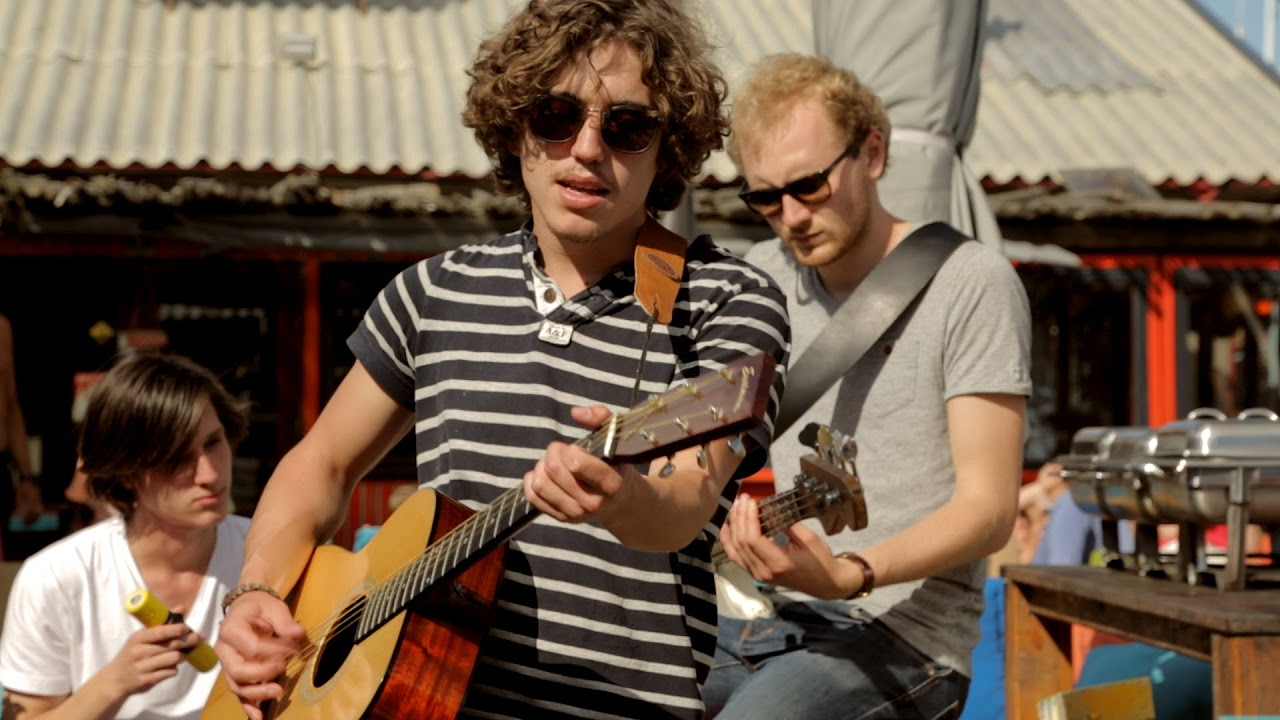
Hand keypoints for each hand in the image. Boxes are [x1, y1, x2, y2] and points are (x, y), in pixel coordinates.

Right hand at [103, 623, 203, 695]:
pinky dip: (174, 669)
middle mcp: (139, 652)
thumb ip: (162, 624)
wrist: (115, 680)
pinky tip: (170, 668)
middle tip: (199, 638)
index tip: (188, 628)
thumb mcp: (141, 638)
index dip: (177, 629)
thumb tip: (182, 608)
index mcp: (138, 638)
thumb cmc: (133, 654)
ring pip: (174, 658)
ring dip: (182, 656)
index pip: (161, 631)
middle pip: (172, 645)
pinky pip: (170, 672)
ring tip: (182, 655)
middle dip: (189, 641)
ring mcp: (142, 667)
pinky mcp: (147, 680)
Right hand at [214, 591, 306, 719]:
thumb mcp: (273, 607)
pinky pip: (239, 692)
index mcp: (231, 629)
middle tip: (283, 668)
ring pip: (237, 685)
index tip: (293, 650)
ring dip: (256, 693)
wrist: (247, 608)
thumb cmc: (260, 607)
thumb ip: (284, 622)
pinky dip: (248, 706)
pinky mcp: (234, 674)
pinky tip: (258, 717)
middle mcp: (224, 649)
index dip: (274, 652)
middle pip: (238, 670)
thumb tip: (298, 634)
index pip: (252, 648)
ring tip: (277, 691)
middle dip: (262, 674)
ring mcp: (227, 663)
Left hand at [523, 406, 636, 525]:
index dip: (570, 450)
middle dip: (554, 452)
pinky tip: (545, 474)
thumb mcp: (617, 440)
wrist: (623, 503)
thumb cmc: (617, 465)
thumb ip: (601, 417)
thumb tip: (575, 412)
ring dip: (542, 466)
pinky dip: (532, 480)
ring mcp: (576, 514)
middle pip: (554, 470)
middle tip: (563, 451)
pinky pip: (532, 496)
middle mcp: (593, 503)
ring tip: (555, 463)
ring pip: (540, 484)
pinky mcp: (562, 518)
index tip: (576, 448)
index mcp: (611, 483)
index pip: (576, 464)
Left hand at [720, 495, 854, 599]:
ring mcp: (758, 575)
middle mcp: (764, 572)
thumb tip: (770, 508)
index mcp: (778, 563)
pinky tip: (727, 527)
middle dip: (740, 517)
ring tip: (736, 507)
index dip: (748, 517)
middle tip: (744, 499)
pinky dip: (729, 541)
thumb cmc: (820, 561)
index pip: (753, 539)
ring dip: (734, 525)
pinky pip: (736, 557)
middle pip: (742, 542)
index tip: (752, 501)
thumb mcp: (809, 538)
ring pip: (735, 549)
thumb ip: (788, 523)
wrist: (825, 583)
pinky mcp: (756, 574)